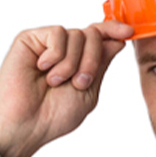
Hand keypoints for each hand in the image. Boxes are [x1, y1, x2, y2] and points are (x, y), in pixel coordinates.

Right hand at [0, 20, 135, 156]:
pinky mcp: (30, 39)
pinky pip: (57, 33)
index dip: (113, 31)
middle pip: (92, 35)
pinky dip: (55, 55)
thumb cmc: (53, 116)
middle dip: (91, 60)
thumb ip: (101, 65)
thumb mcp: (88, 92)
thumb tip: (117, 41)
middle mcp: (64, 50)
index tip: (128, 32)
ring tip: (55, 82)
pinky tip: (43, 69)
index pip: (99, 38)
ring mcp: (47, 43)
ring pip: (76, 34)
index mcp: (79, 62)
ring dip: (71, 64)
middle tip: (79, 83)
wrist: (27, 126)